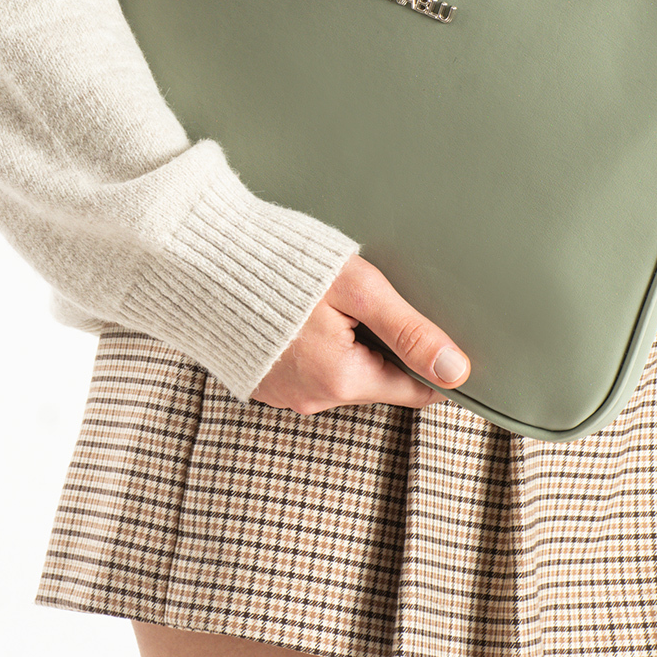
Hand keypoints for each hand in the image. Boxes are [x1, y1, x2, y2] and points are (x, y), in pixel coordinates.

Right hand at [248, 252, 471, 414]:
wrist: (200, 259)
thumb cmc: (279, 266)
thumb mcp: (358, 289)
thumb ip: (410, 330)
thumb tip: (456, 369)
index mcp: (341, 380)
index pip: (415, 390)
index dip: (431, 360)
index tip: (435, 329)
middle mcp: (312, 397)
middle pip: (378, 378)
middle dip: (386, 344)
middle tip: (376, 299)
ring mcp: (284, 392)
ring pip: (343, 373)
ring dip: (350, 343)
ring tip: (335, 299)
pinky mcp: (263, 379)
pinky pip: (309, 368)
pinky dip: (316, 344)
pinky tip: (306, 310)